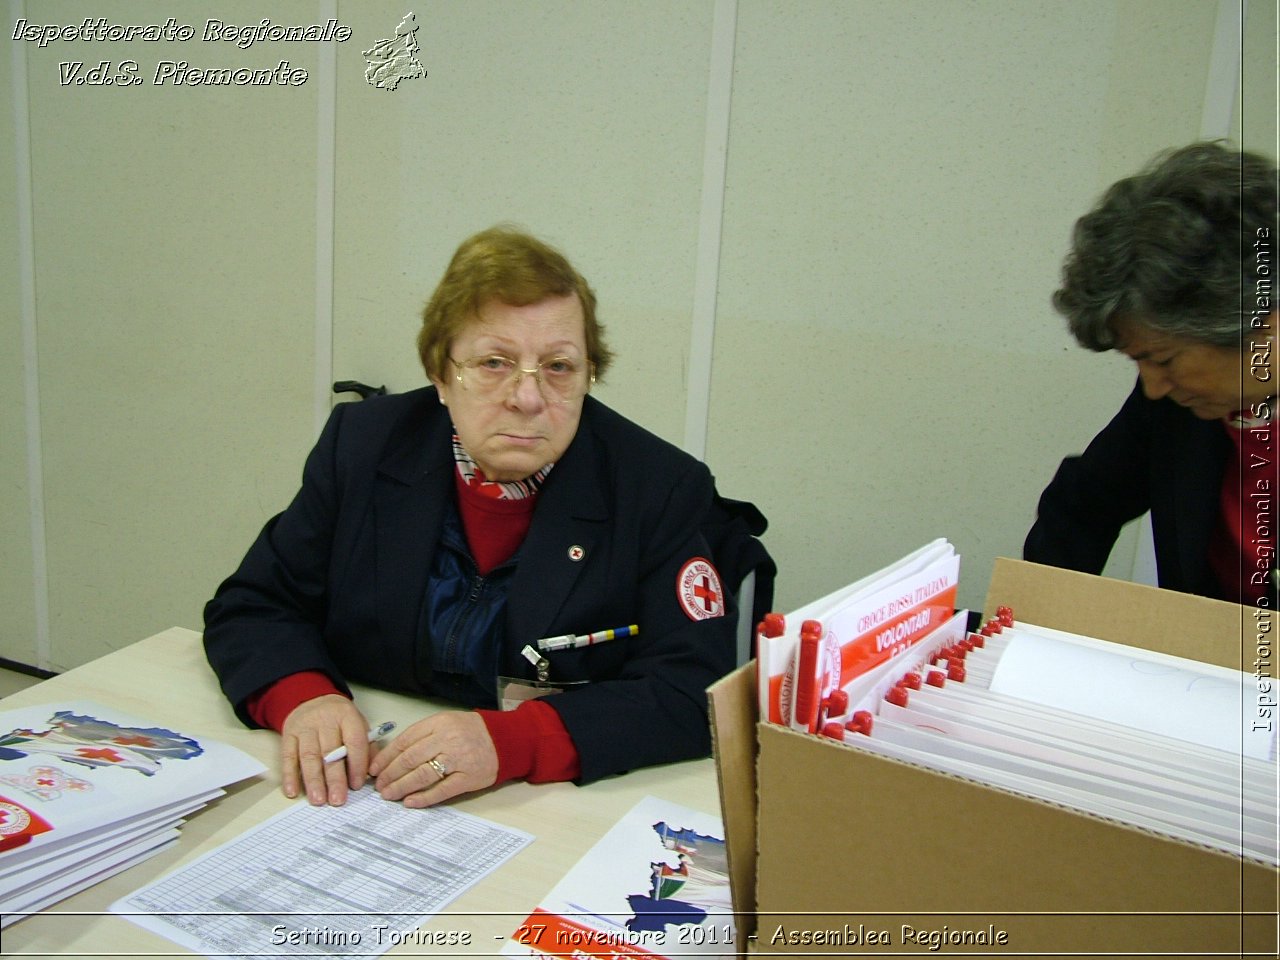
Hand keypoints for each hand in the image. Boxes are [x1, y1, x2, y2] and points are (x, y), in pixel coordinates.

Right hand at [280, 694, 370, 805]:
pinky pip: (288, 757)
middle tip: (337, 800)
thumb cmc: (339, 718)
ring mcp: (305, 728)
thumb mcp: (357, 723)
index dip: (356, 765)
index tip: (357, 785)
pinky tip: (293, 791)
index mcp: (347, 716)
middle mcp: (325, 720)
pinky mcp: (288, 735)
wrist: (311, 698)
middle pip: (330, 752)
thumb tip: (371, 772)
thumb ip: (366, 746)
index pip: (354, 741)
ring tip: (318, 800)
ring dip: (313, 780)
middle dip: (334, 779)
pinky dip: (290, 775)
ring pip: (309, 756)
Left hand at [368, 711, 497, 807]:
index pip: (405, 741)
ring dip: (401, 787)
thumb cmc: (472, 732)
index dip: (386, 757)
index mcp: (439, 723)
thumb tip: (393, 756)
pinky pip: (441, 790)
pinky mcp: (468, 778)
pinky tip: (410, 802)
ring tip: (389, 794)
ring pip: (422, 775)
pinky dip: (424, 798)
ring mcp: (458, 759)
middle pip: (410, 759)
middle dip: (390, 774)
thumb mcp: (446, 723)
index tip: (374, 769)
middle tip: (379, 786)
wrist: (505, 740)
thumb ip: (422, 735)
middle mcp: (447, 740)